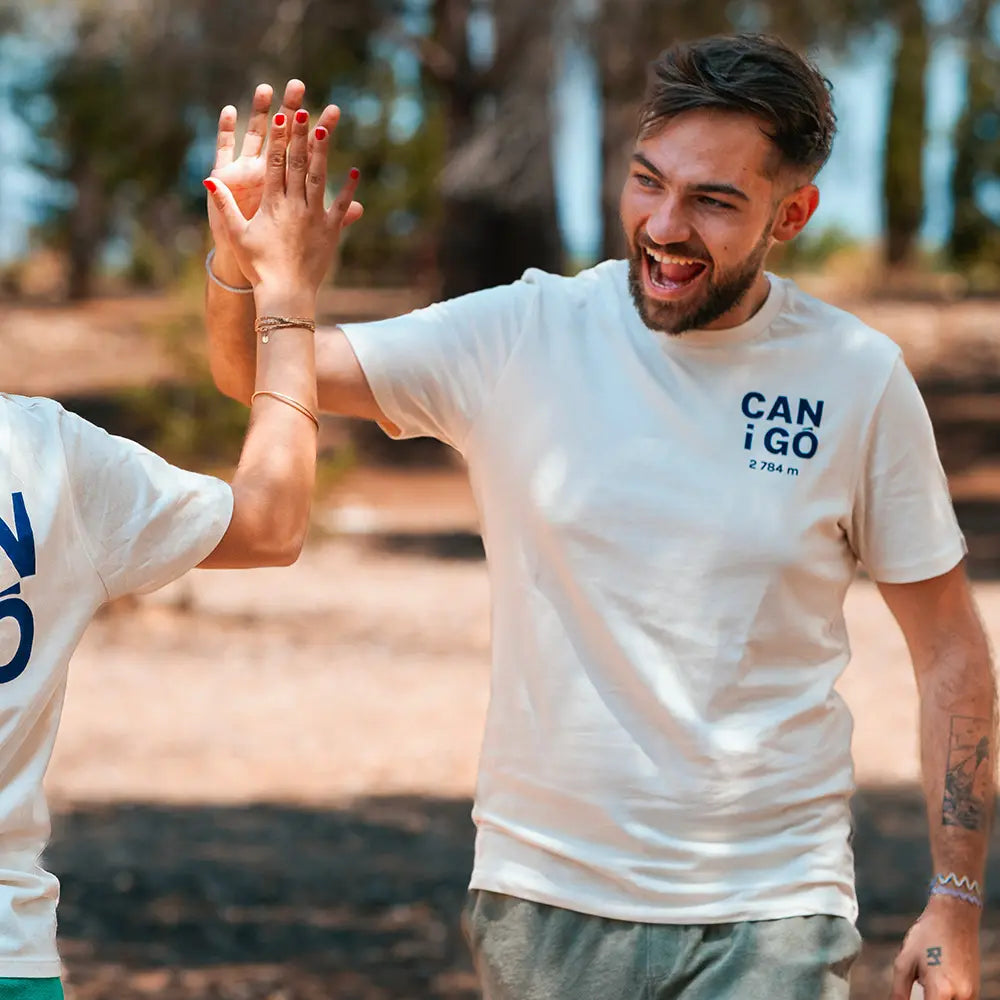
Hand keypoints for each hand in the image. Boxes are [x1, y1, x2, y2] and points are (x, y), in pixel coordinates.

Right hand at [204, 109, 360, 297]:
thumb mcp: (237, 234)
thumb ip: (225, 205)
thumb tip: (208, 179)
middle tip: (303, 110)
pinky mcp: (329, 231)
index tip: (282, 118)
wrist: (285, 293)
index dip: (278, 140)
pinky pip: (340, 207)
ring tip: (326, 128)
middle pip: (297, 164)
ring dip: (322, 152)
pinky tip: (354, 171)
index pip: (274, 165)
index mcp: (271, 204)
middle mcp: (294, 206)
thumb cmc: (258, 266)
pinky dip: (347, 189)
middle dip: (300, 135)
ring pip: (318, 178)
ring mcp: (313, 217)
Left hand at [891, 897, 979, 999]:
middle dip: (926, 999)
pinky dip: (947, 997)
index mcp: (941, 990)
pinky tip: (937, 980)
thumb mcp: (904, 961)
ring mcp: (972, 994)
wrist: (954, 916)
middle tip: (919, 983)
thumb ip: (899, 991)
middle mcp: (961, 996)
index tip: (909, 995)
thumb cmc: (927, 935)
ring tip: (927, 978)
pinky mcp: (976, 990)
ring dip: (936, 998)